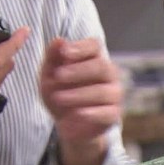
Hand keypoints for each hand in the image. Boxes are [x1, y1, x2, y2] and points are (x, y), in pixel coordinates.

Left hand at [40, 38, 123, 164]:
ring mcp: (114, 94)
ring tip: (58, 98)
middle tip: (58, 75)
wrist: (67, 124)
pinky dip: (92, 113)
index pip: (94, 46)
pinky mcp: (114, 115)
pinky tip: (77, 113)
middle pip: (101, 66)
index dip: (81, 48)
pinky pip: (107, 112)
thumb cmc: (60, 93)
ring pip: (102, 91)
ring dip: (78, 94)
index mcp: (94, 59)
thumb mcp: (49, 76)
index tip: (64, 52)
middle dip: (78, 71)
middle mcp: (109, 74)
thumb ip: (53, 57)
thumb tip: (59, 40)